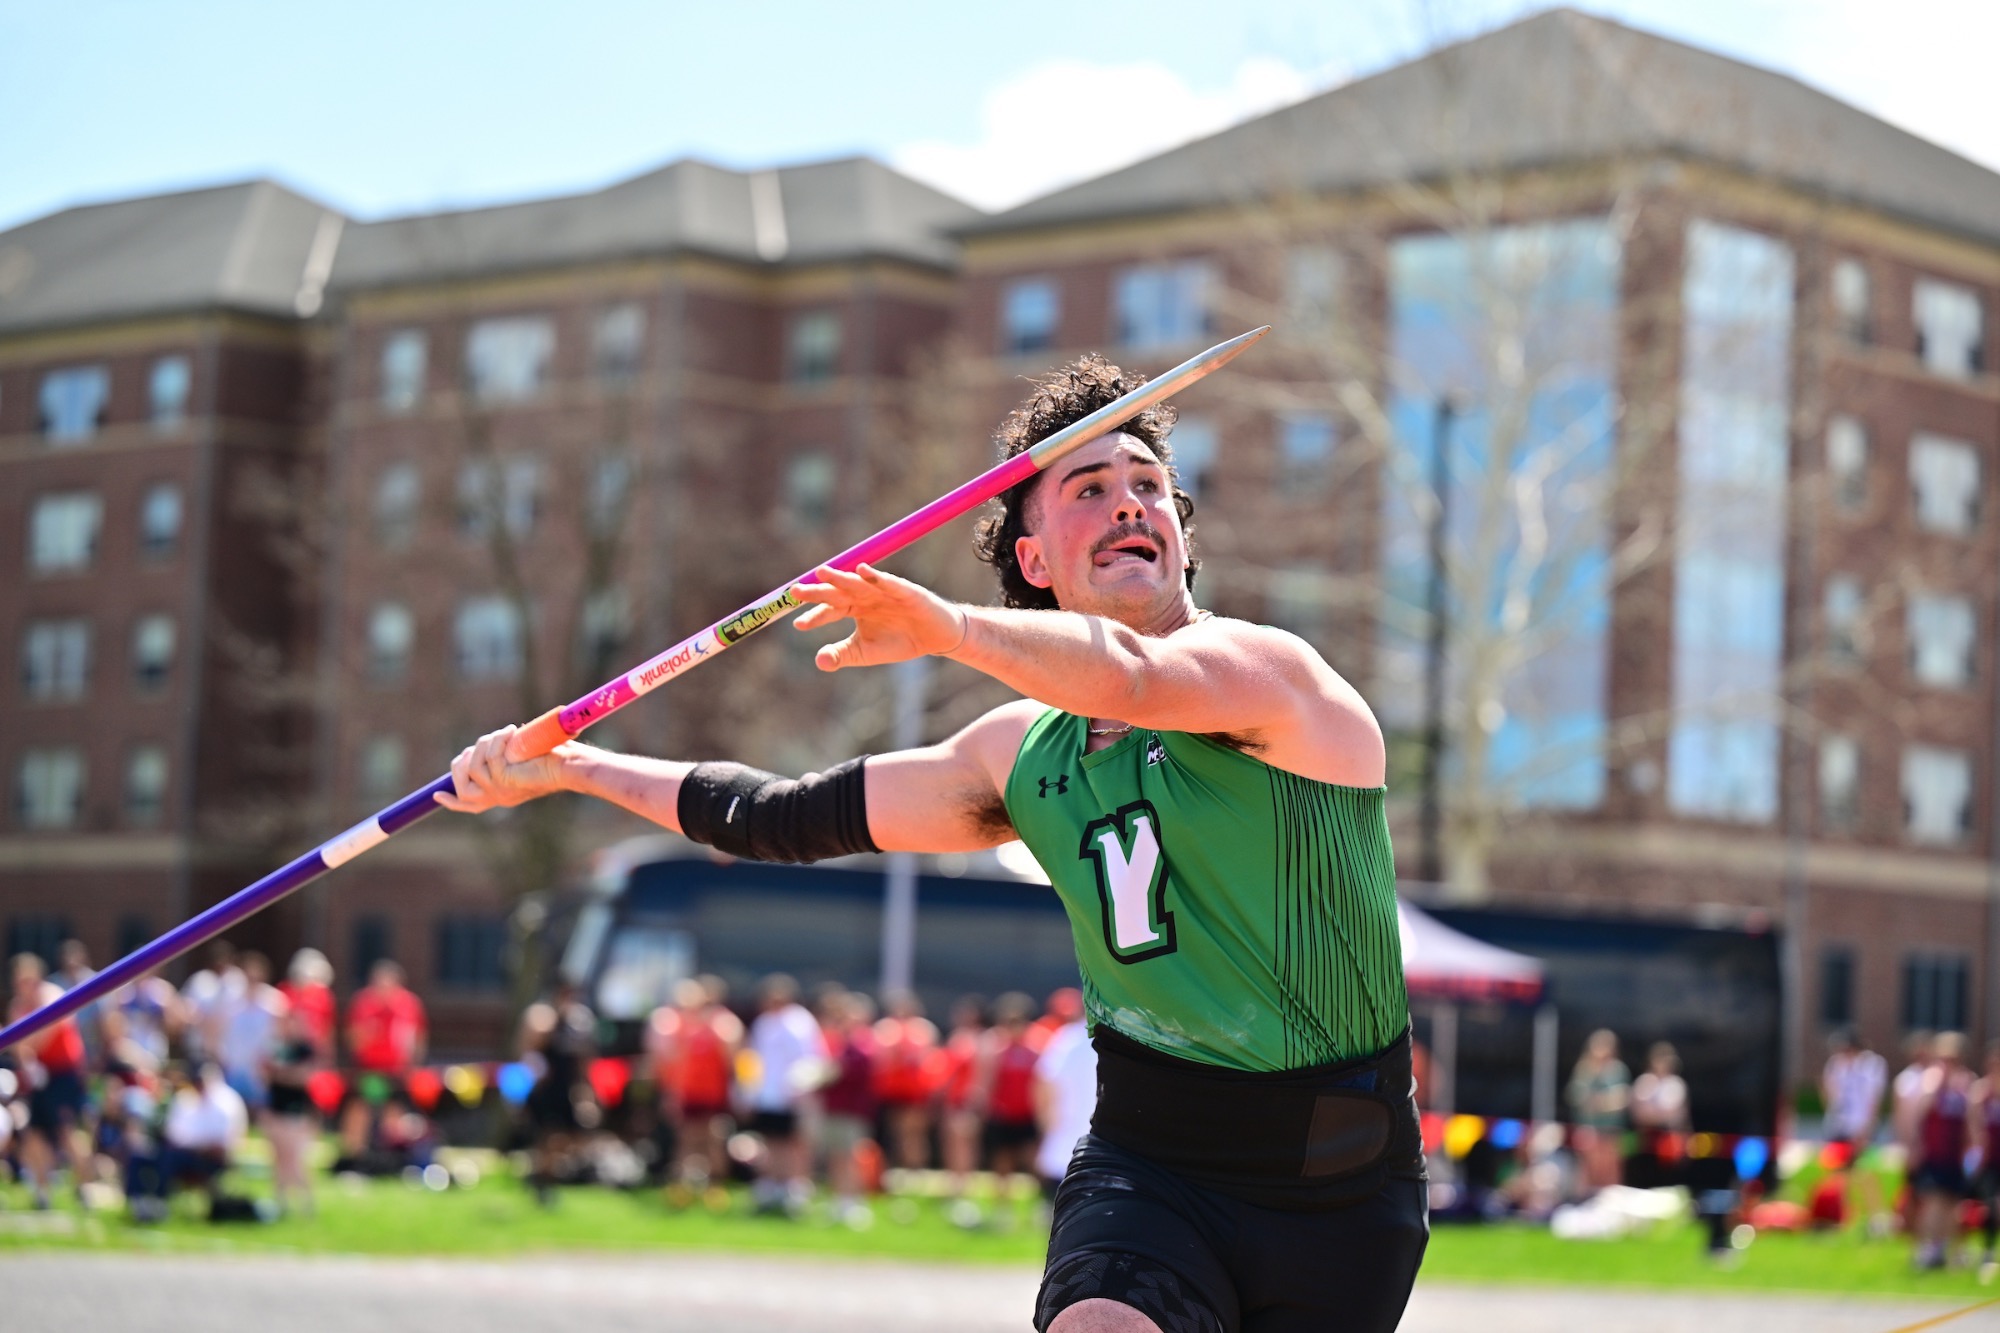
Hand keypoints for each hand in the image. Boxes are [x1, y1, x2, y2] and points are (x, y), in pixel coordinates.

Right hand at [434, 726, 576, 813]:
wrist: (572, 765)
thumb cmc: (554, 758)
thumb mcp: (523, 760)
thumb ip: (503, 759)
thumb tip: (483, 748)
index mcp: (502, 795)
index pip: (468, 805)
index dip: (450, 802)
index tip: (437, 796)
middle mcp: (498, 797)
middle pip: (459, 785)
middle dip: (463, 760)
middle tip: (484, 743)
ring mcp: (499, 790)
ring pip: (470, 764)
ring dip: (487, 743)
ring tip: (509, 734)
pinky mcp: (503, 779)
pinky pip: (488, 754)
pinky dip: (500, 738)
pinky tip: (515, 732)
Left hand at [792, 563, 965, 671]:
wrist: (936, 638)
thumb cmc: (900, 641)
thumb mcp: (866, 652)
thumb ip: (842, 654)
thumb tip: (818, 661)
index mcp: (854, 607)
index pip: (830, 609)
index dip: (814, 616)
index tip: (798, 625)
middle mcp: (865, 595)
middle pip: (837, 591)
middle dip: (817, 591)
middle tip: (795, 591)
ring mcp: (884, 590)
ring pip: (857, 582)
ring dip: (840, 577)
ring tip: (821, 573)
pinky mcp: (905, 590)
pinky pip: (887, 581)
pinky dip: (875, 576)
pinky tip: (860, 570)